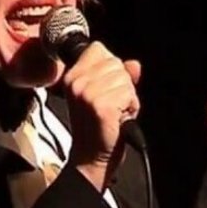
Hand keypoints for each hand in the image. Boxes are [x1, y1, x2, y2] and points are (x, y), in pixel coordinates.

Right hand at [62, 41, 141, 190]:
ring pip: (125, 78)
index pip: (99, 49)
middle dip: (121, 83)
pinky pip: (129, 94)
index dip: (110, 67)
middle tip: (111, 104)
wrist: (91, 158)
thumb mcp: (103, 96)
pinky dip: (131, 107)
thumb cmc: (97, 129)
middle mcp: (77, 82)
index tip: (105, 87)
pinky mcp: (102, 105)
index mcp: (72, 76)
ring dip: (127, 97)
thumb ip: (119, 76)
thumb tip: (134, 65)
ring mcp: (88, 93)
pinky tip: (119, 119)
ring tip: (115, 112)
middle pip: (115, 62)